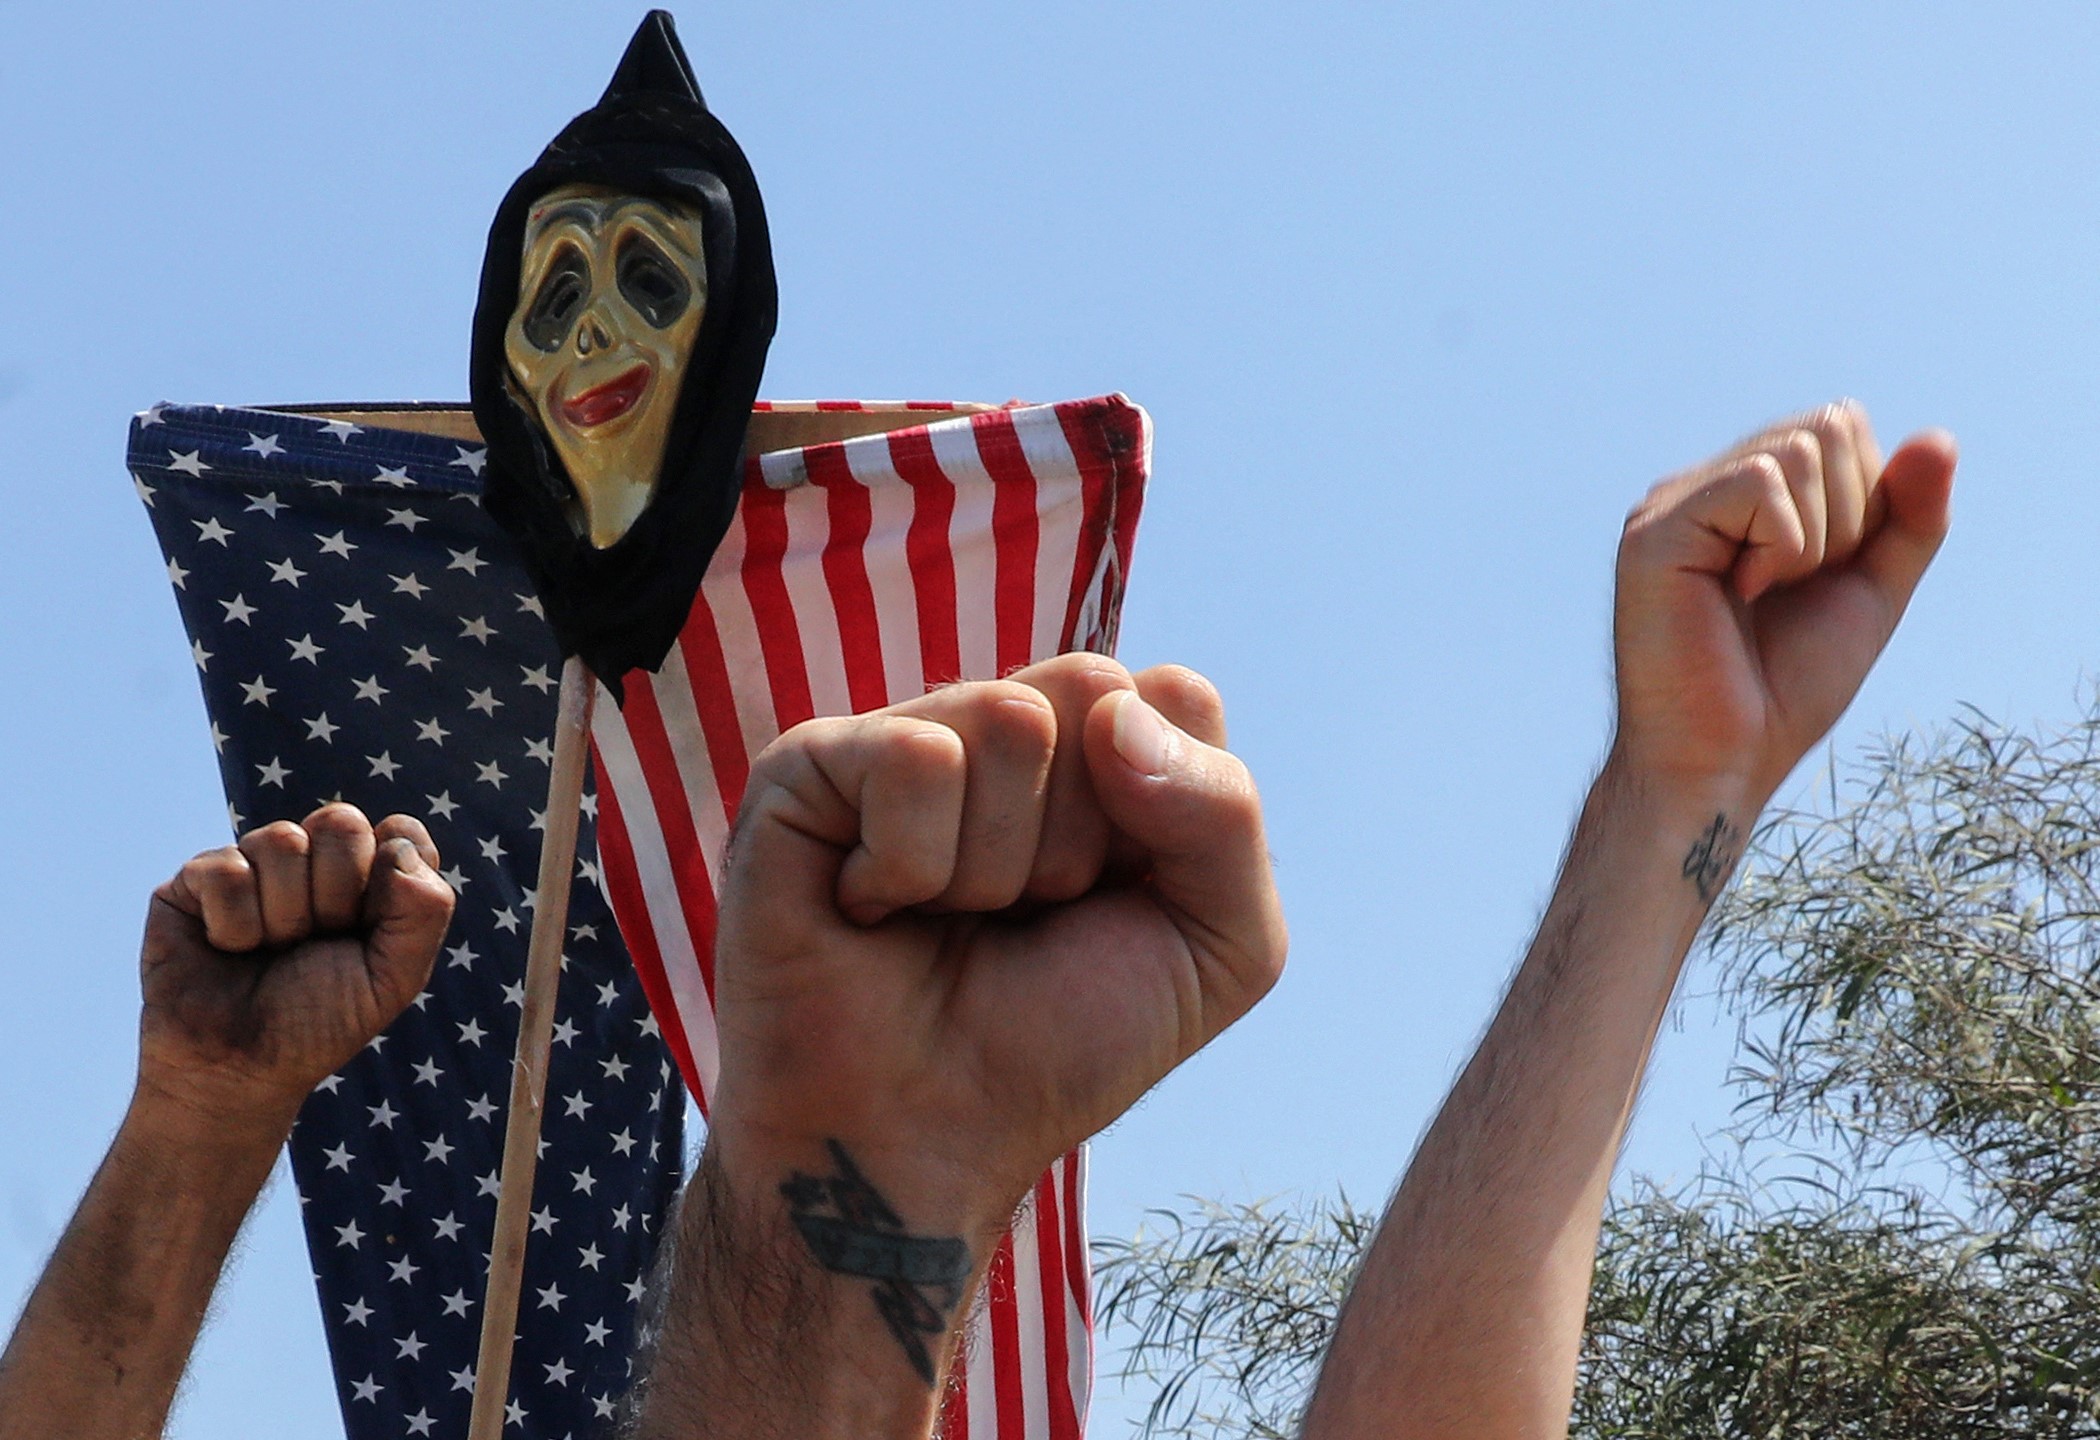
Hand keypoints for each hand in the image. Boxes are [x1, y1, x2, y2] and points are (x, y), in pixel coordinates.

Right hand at [136, 805, 455, 1134]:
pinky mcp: (195, 880)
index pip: (399, 832)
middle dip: (335, 895)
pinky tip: (228, 949)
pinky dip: (234, 924)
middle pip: (341, 822)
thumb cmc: (318, 1023)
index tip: (369, 929)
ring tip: (271, 951)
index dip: (388, 880)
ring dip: (284, 915)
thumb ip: (425, 912)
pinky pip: (226, 868)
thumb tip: (399, 845)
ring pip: (282, 839)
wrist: (238, 1070)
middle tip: (315, 942)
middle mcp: (312, 861)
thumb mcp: (393, 978)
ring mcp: (253, 864)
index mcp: (369, 876)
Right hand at [707, 655, 1286, 1230]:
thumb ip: (1225, 813)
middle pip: (1095, 687)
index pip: (1175, 696)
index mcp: (1097, 754)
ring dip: (994, 866)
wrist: (922, 1143)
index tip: (1112, 900)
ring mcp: (901, 739)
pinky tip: (868, 911)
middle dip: (1081, 839)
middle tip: (1020, 916)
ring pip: (1010, 719)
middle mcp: (998, 729)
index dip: (1168, 812)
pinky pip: (915, 758)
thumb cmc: (1059, 1047)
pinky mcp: (810, 765)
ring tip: (942, 920)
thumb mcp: (1217, 948)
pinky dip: (909, 868)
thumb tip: (1115, 716)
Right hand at [1612, 400, 1955, 801]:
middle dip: (1848, 515)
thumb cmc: (1784, 688)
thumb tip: (1939, 437)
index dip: (1866, 501)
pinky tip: (1740, 594)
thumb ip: (1909, 517)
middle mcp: (1700, 488)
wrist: (1727, 758)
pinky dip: (1781, 546)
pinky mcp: (1654, 531)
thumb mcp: (1871, 589)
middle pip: (1826, 426)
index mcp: (1741, 496)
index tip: (1818, 576)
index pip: (1838, 428)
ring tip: (1764, 594)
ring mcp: (1671, 505)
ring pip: (1797, 450)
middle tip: (1794, 587)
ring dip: (1814, 538)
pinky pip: (1759, 483)